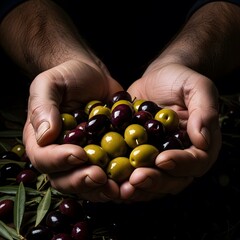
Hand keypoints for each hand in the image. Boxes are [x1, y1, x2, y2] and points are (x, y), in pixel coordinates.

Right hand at [23, 59, 122, 201]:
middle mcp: (61, 154)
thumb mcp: (50, 84)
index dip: (60, 160)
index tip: (79, 154)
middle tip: (100, 177)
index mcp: (42, 140)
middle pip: (65, 179)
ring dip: (103, 189)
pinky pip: (109, 173)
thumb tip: (44, 136)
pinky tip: (132, 180)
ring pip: (88, 183)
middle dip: (82, 181)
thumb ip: (43, 107)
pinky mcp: (105, 156)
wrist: (93, 76)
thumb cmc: (68, 77)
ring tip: (120, 187)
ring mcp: (84, 158)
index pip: (44, 158)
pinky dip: (120, 181)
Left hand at [120, 62, 220, 200]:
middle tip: (136, 179)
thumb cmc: (180, 79)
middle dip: (154, 181)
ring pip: (152, 181)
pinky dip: (122, 179)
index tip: (162, 160)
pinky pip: (133, 172)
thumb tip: (203, 140)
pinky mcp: (139, 154)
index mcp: (199, 144)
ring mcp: (159, 157)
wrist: (157, 78)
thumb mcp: (198, 87)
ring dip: (137, 188)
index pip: (195, 162)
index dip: (180, 164)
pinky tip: (109, 181)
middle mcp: (180, 156)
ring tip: (120, 187)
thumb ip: (205, 111)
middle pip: (172, 179)